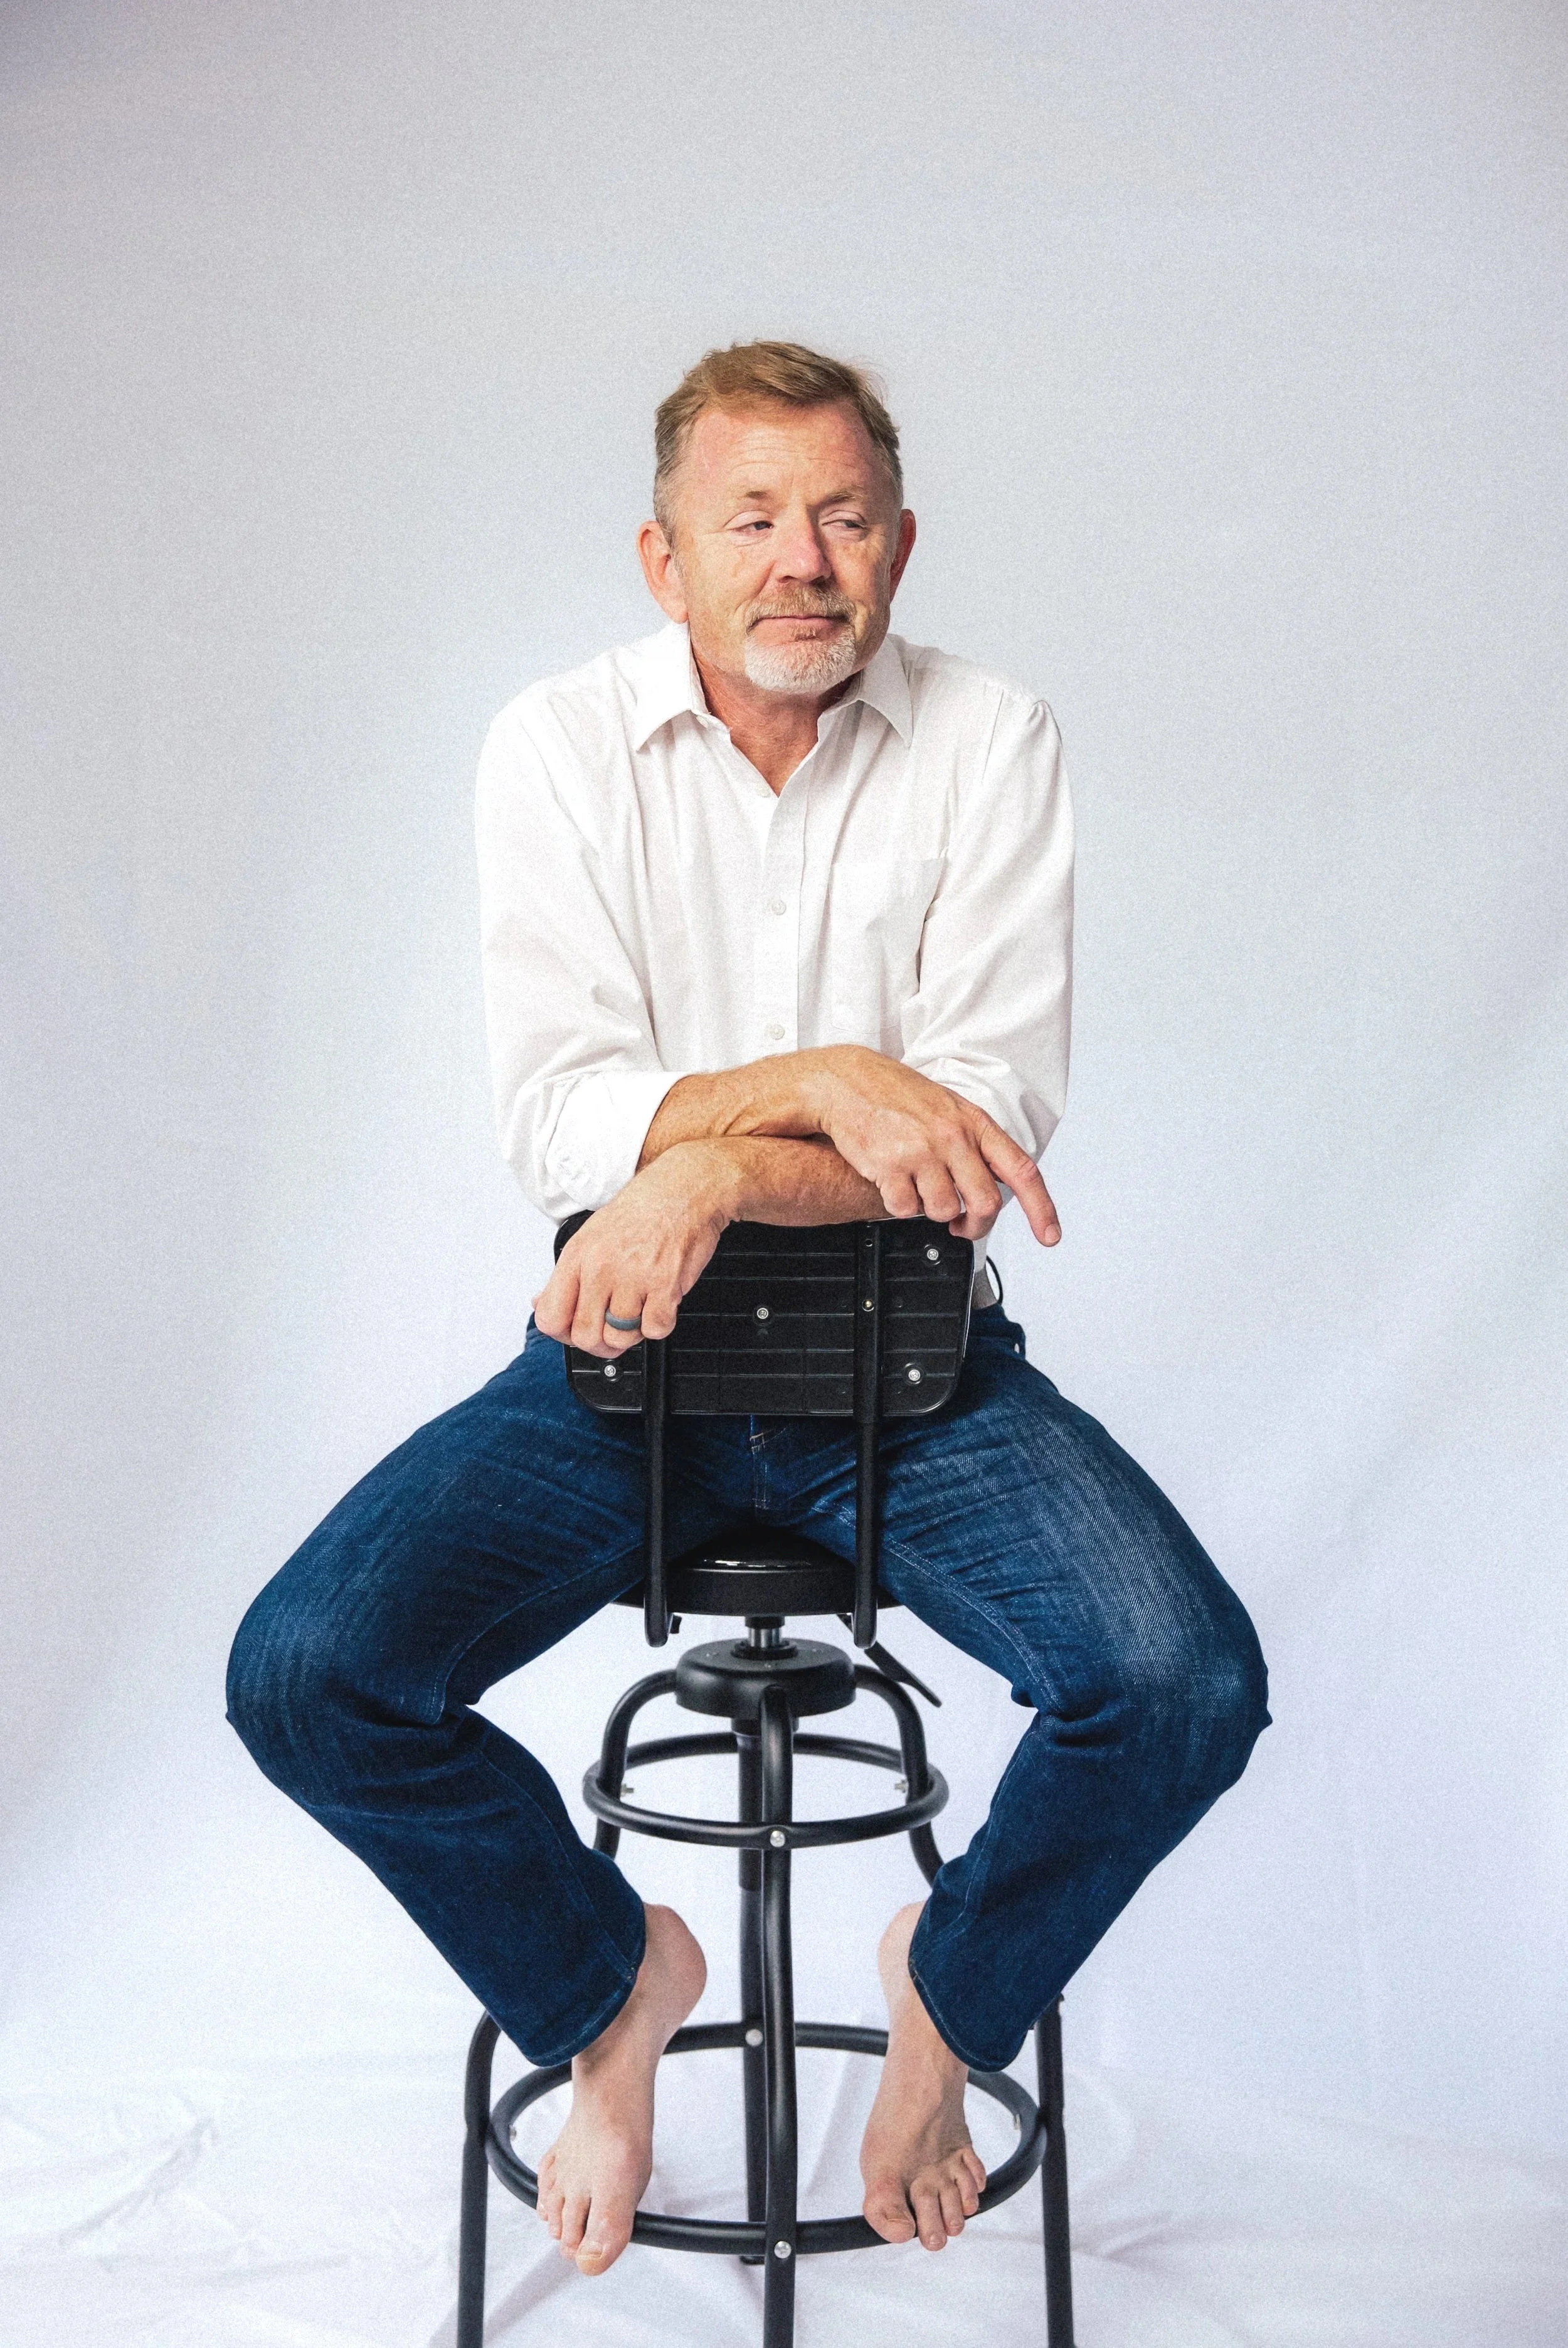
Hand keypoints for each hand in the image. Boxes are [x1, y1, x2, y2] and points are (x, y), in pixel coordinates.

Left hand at [532, 1143, 738, 1359]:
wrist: (684, 1190)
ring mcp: (633, 1278)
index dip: (562, 1333)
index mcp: (577, 1256)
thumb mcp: (591, 1235)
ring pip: (620, 1338)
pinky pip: (655, 1330)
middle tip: (610, 1330)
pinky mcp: (665, 1285)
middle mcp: (601, 1268)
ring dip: (631, 1333)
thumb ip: (567, 1275)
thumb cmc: (641, 1210)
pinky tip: (659, 1303)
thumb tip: (542, 1303)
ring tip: (638, 1311)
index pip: (550, 1317)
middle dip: (599, 1343)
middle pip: (585, 1336)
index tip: (575, 1329)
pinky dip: (659, 1325)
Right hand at [807, 1047, 1060, 1244]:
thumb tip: (993, 1182)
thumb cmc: (898, 1096)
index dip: (1041, 1208)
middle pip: (985, 1204)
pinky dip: (900, 1206)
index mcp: (974, 1123)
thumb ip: (973, 1143)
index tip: (1049, 1236)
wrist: (847, 1082)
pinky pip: (906, 1211)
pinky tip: (892, 1183)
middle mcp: (953, 1137)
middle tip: (963, 1227)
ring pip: (943, 1212)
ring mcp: (922, 1152)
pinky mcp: (889, 1166)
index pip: (1022, 1170)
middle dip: (975, 1226)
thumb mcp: (948, 1108)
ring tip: (916, 1187)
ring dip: (930, 1211)